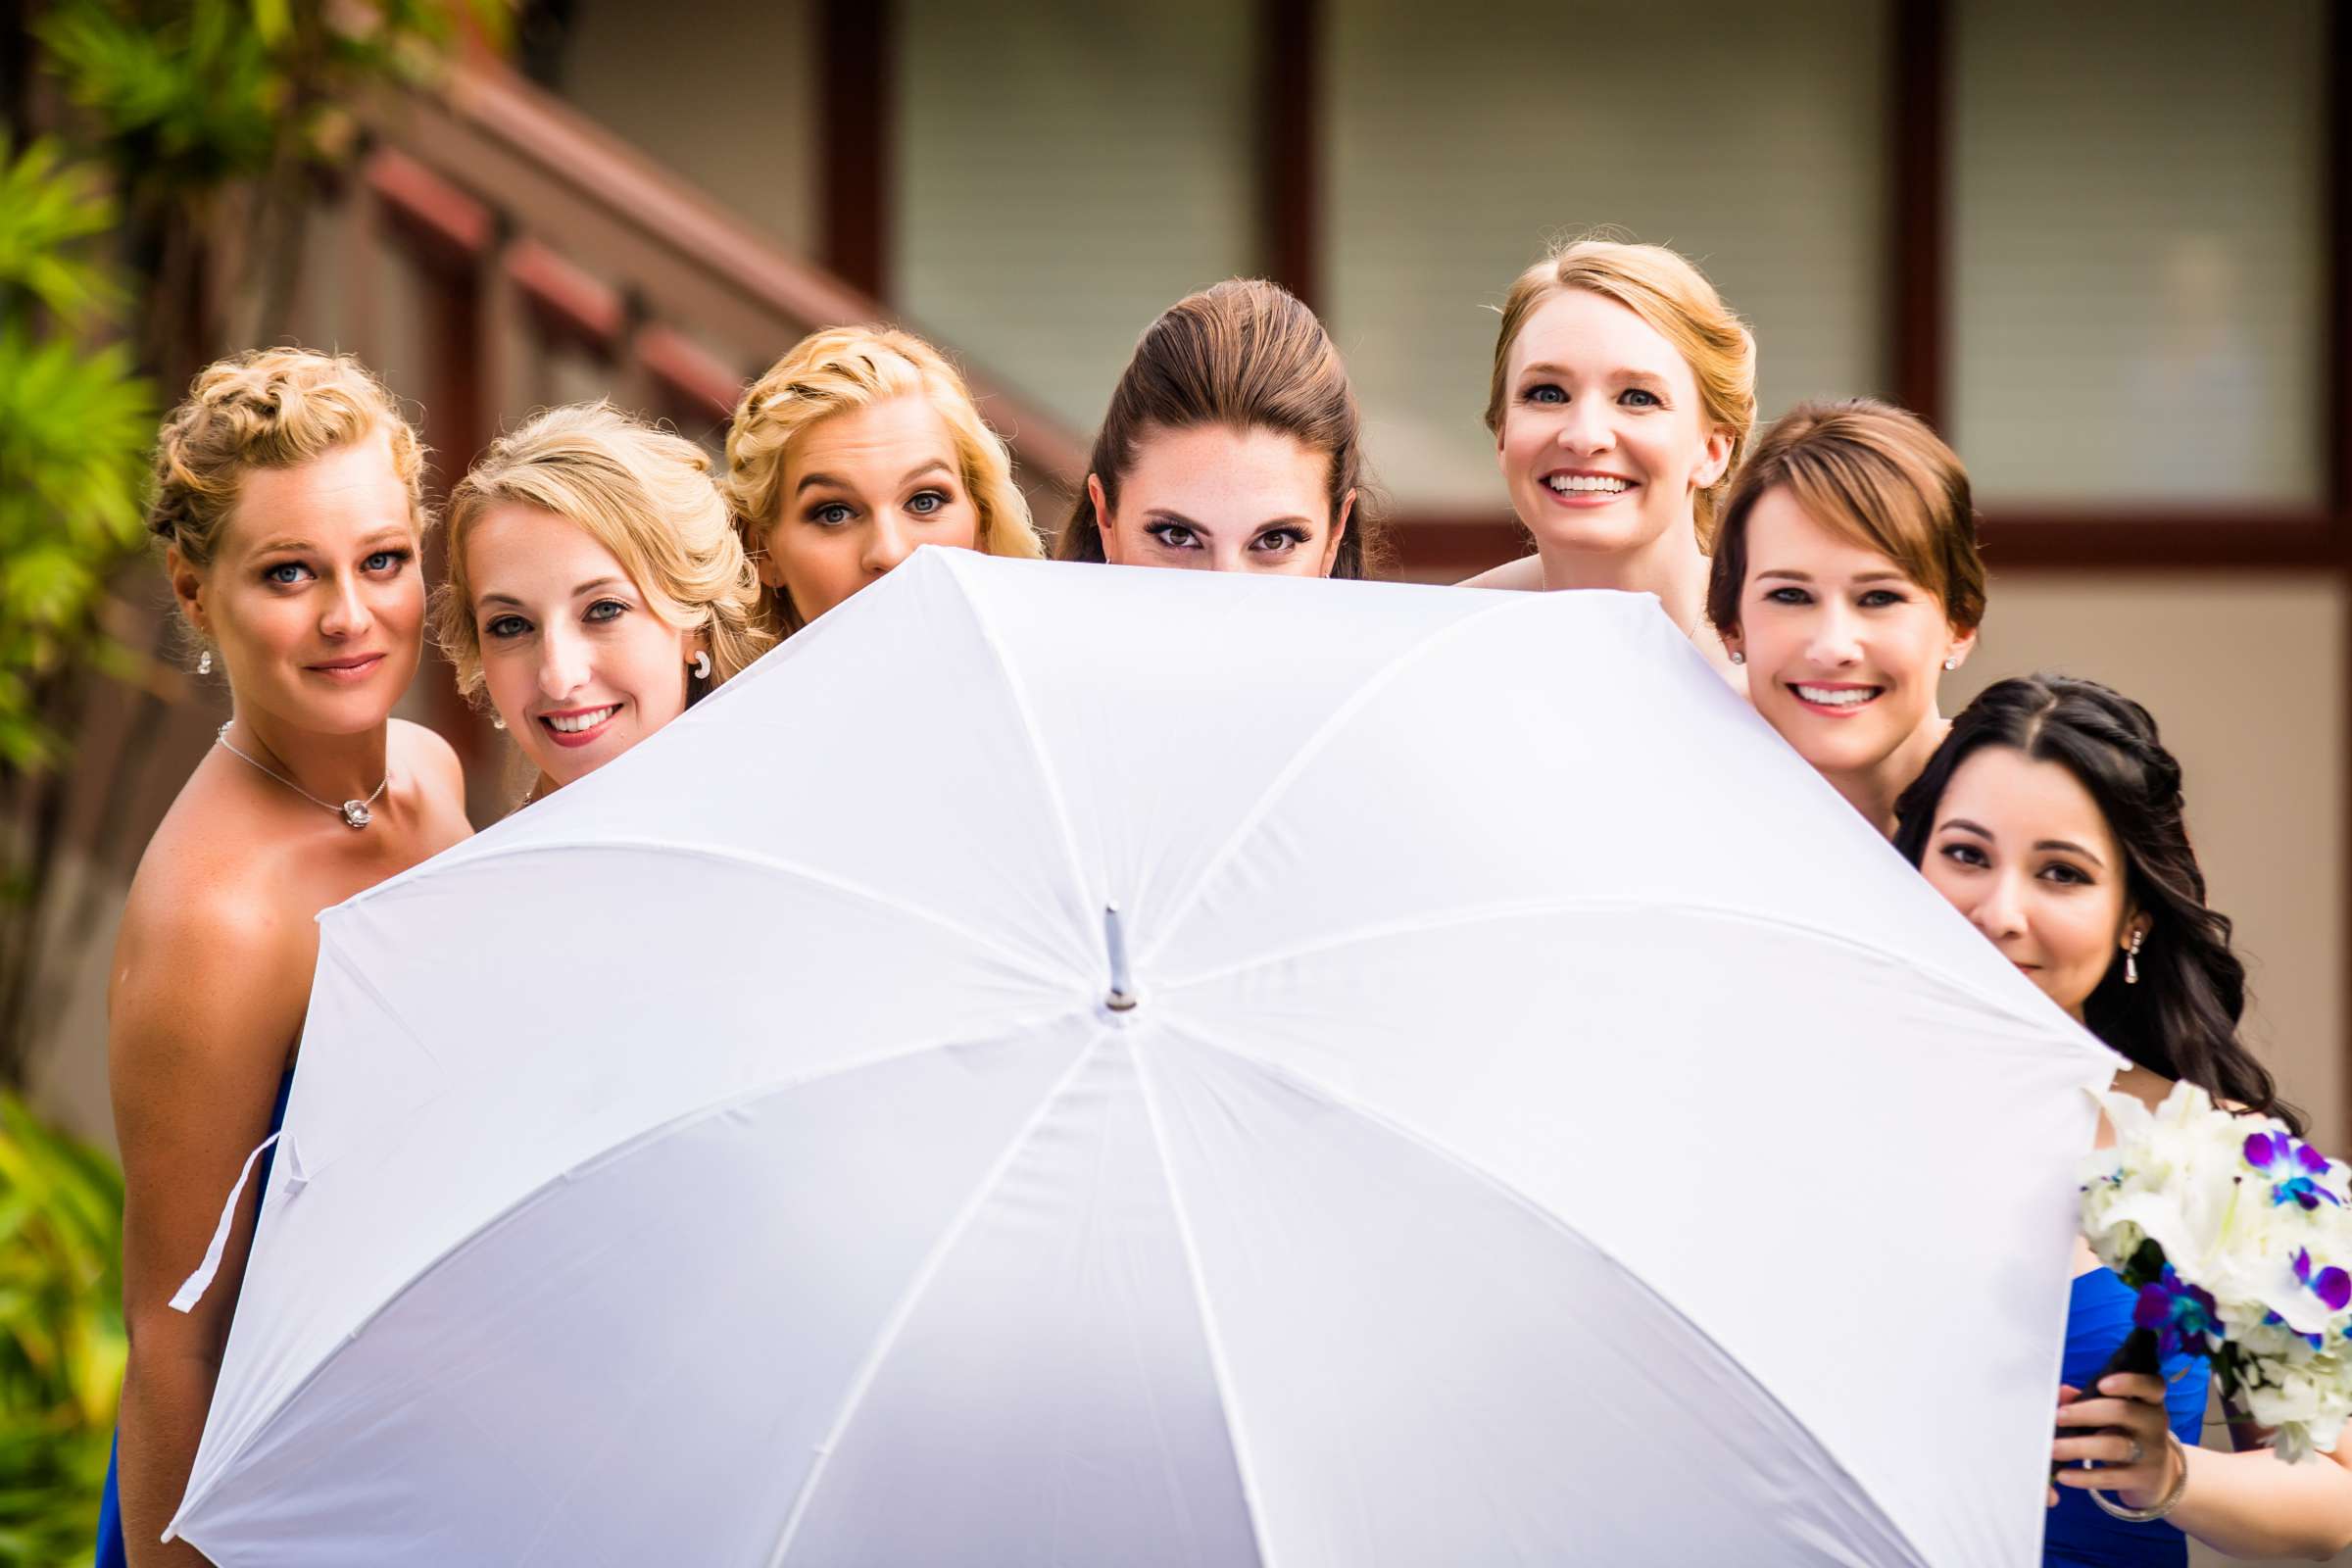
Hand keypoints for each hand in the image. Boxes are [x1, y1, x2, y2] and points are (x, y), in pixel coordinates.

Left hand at [2053, 1373, 2180, 1509]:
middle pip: (2123, 1412)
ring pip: (2115, 1446)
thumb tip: (2061, 1392)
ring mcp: (2152, 1452)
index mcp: (2149, 1400)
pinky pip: (2112, 1477)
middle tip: (2058, 1416)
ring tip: (2053, 1448)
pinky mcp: (2143, 1479)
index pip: (2151, 1385)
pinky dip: (2085, 1477)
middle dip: (2087, 1413)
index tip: (2101, 1384)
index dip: (2129, 1382)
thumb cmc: (2126, 1431)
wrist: (2157, 1474)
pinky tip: (2064, 1475)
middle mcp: (2155, 1423)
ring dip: (2080, 1447)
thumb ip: (2088, 1399)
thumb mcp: (2113, 1412)